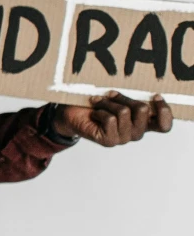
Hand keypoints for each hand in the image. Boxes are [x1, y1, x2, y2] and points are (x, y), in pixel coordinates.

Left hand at [50, 92, 173, 145]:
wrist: (70, 114)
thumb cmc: (96, 103)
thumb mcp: (117, 98)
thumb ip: (133, 99)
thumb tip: (147, 93)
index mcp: (143, 123)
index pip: (165, 125)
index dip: (164, 111)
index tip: (154, 95)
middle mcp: (136, 133)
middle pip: (142, 109)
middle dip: (123, 97)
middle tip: (110, 94)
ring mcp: (123, 139)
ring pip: (123, 112)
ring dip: (107, 102)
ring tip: (97, 102)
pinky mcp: (109, 141)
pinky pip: (110, 119)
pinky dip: (99, 111)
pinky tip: (93, 114)